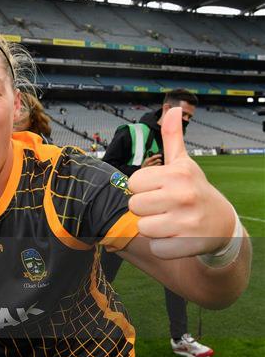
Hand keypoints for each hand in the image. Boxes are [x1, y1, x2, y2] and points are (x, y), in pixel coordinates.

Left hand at [128, 108, 234, 258]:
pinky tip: (176, 238)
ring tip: (169, 222)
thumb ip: (172, 138)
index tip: (158, 189)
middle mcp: (183, 195)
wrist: (222, 223)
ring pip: (143, 228)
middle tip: (163, 207)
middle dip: (145, 209)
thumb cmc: (193, 189)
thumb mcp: (184, 164)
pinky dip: (163, 247)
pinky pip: (157, 248)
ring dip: (153, 228)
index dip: (142, 188)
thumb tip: (172, 108)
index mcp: (176, 174)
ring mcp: (187, 222)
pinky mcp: (189, 245)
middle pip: (134, 206)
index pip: (133, 183)